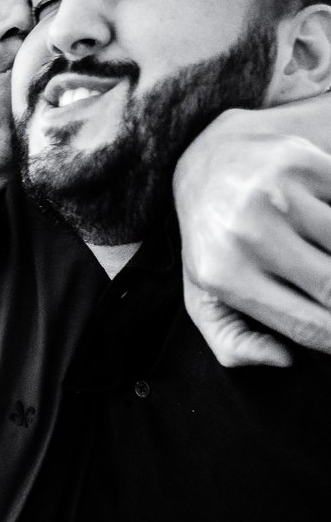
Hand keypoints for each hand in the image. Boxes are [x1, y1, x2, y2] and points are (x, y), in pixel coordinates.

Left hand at [175, 106, 330, 365]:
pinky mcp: (302, 162)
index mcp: (223, 274)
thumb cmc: (214, 241)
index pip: (308, 325)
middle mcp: (247, 233)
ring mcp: (276, 194)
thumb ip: (231, 340)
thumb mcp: (203, 294)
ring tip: (323, 261)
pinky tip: (327, 224)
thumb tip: (281, 358)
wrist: (208, 162)